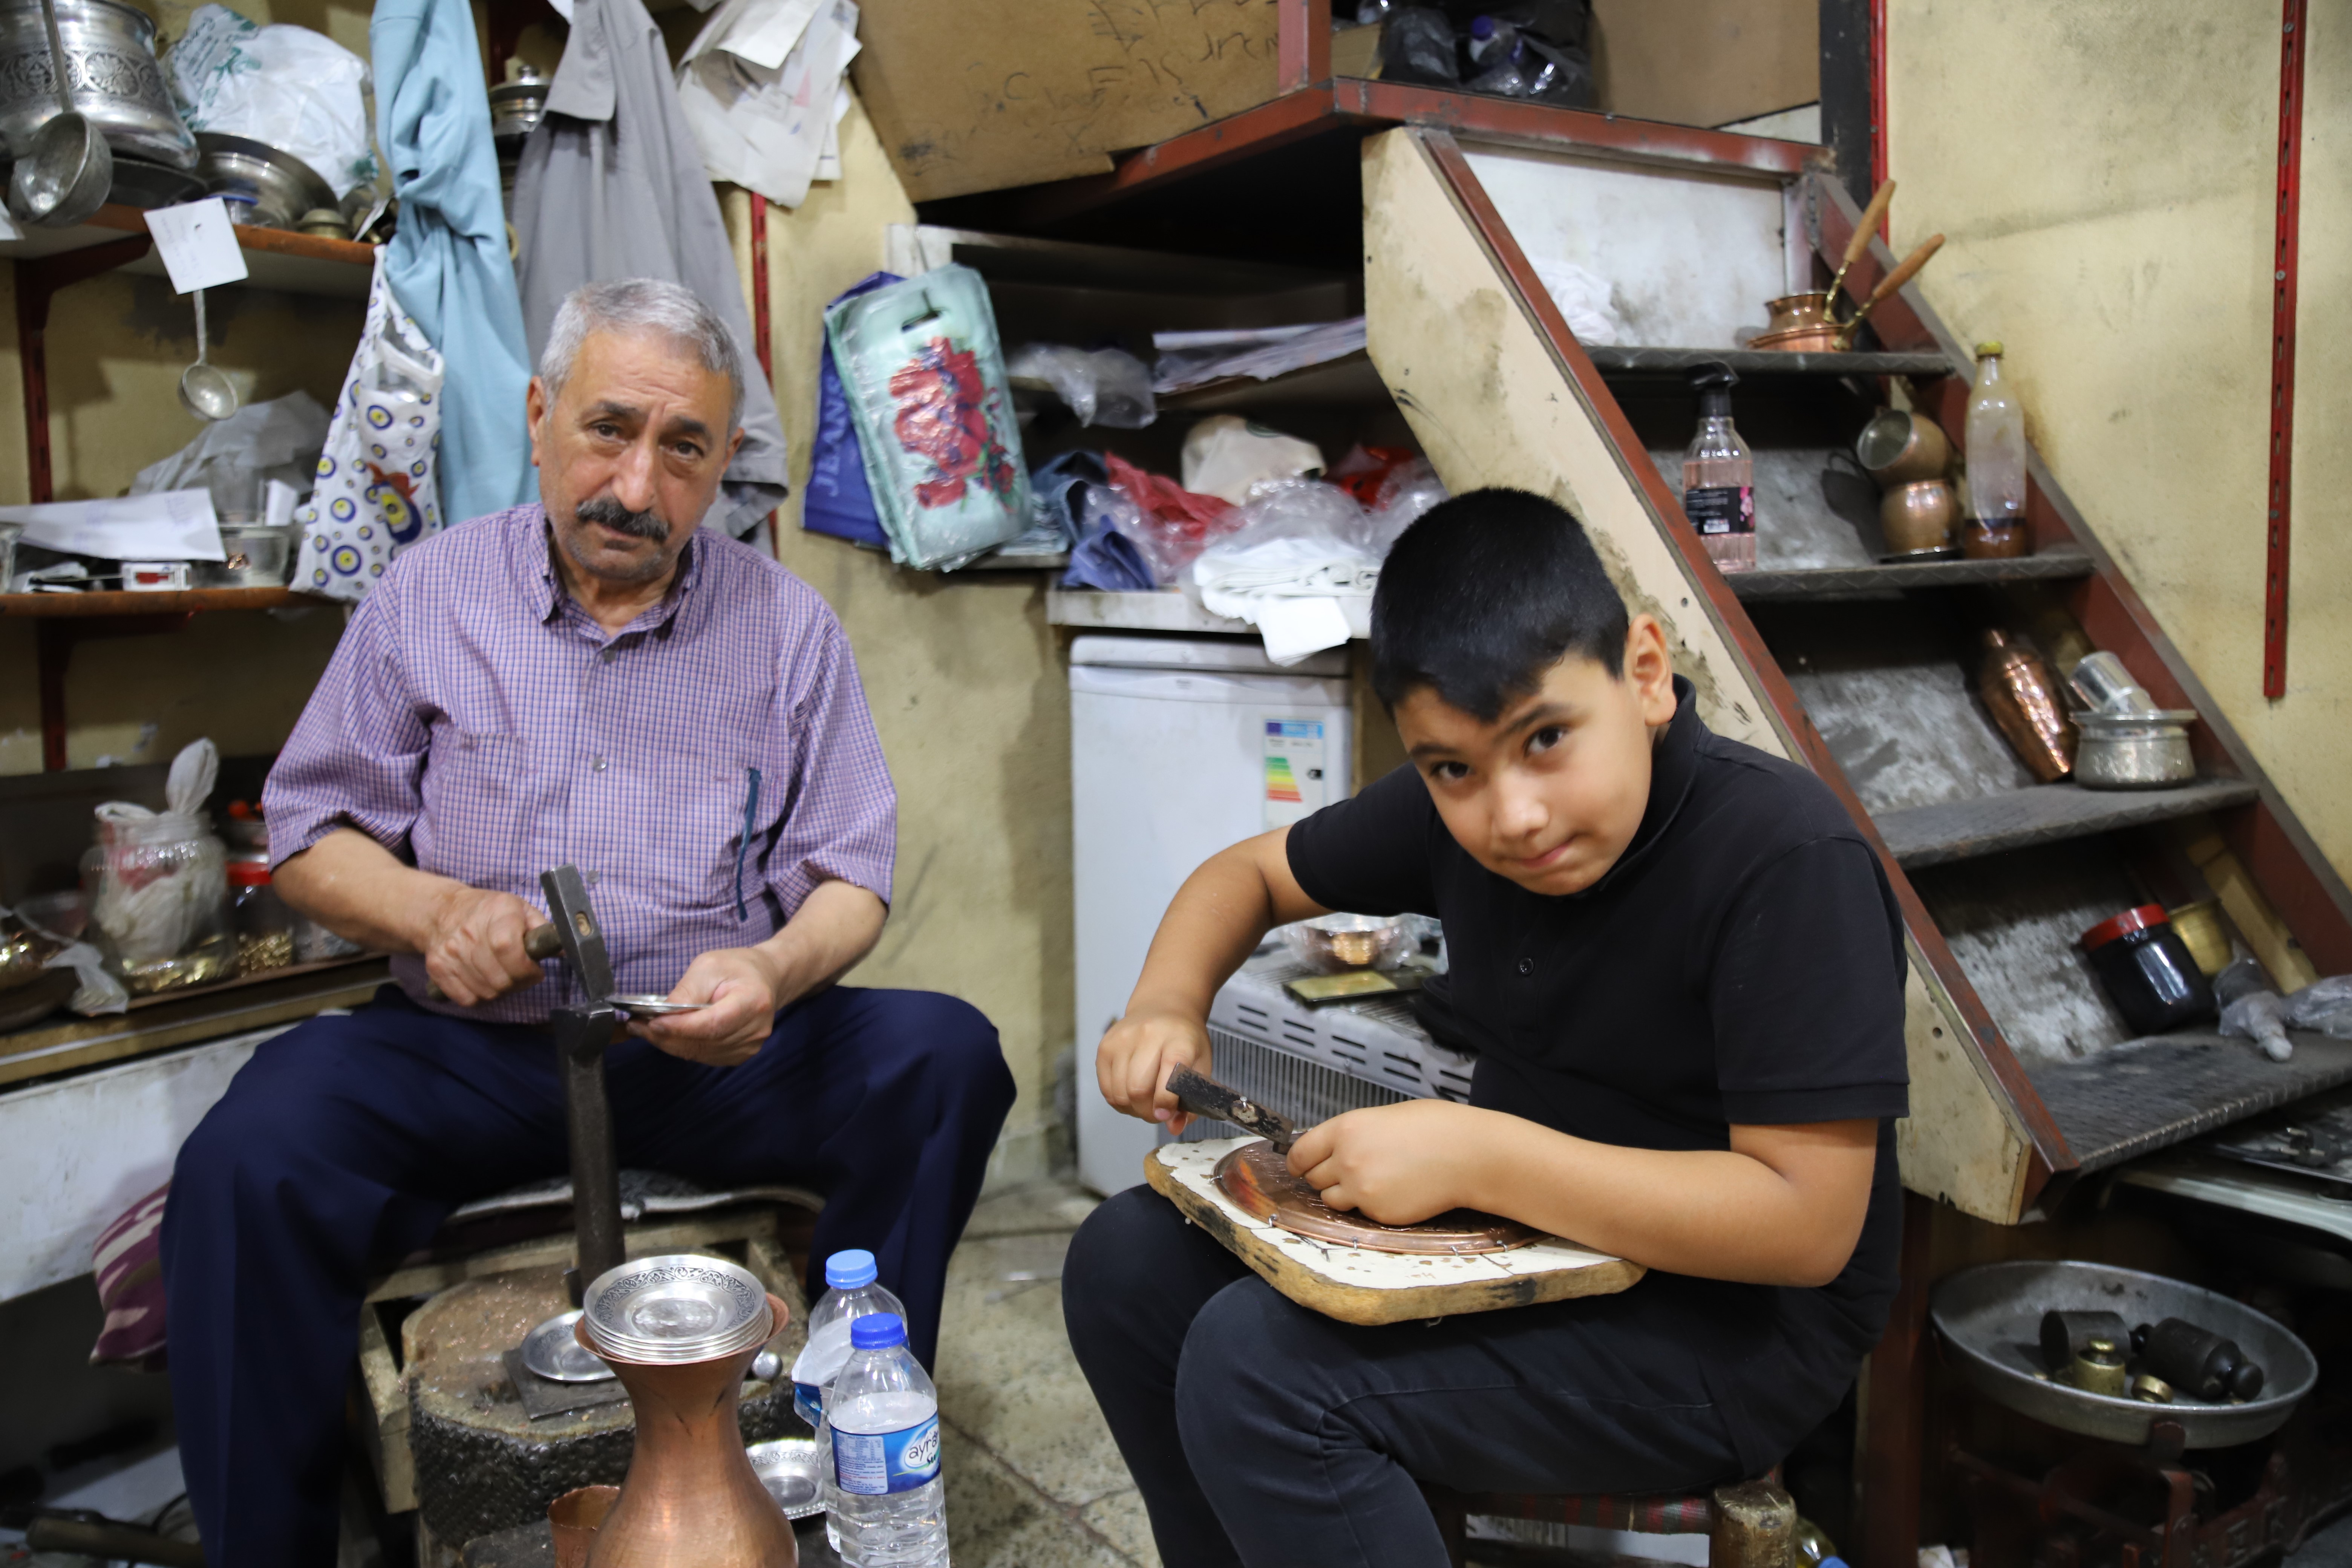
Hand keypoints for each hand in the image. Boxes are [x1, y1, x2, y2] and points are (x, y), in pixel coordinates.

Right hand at [422, 886, 548, 1005]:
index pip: (508, 949)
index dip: (526, 968)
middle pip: (500, 978)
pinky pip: (467, 999)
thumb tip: (566, 950)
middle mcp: (469, 932)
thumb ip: (542, 929)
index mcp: (497, 913)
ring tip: (503, 976)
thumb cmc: (489, 911)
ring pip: (486, 992)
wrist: (443, 911)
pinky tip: (484, 982)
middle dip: (519, 982)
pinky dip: (480, 996)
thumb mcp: (520, 908)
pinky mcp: (438, 969)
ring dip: (501, 991)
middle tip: (522, 975)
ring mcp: (451, 952)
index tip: (535, 969)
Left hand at [629, 946, 782, 1066]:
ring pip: (700, 1053)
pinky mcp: (741, 1055)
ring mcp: (750, 1046)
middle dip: (666, 1036)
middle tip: (637, 1026)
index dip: (680, 1027)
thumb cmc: (736, 967)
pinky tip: (669, 1036)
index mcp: (753, 1001)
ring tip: (647, 1029)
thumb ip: (686, 992)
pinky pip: (705, 1057)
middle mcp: (756, 1029)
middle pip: (704, 1042)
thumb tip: (659, 1015)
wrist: (766, 978)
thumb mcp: (708, 966)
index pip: (713, 1023)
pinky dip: (683, 1048)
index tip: (651, 1022)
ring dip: (670, 1044)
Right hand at [1096, 1009, 1210, 1133]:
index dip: (1166, 1103)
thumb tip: (1175, 1127)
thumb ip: (1192, 1098)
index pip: (1168, 1076)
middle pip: (1137, 1089)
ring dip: (1133, 1109)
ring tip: (1145, 1104)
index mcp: (1178, 1039)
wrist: (1163, 1008)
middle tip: (1158, 1113)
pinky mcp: (1105, 1046)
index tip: (1166, 1115)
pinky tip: (1131, 1096)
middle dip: (1148, 1112)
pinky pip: (1106, 1089)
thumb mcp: (1200, 1065)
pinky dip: (1119, 1101)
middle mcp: (1148, 1035)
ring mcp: (1122, 1040)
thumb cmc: (1185, 1041)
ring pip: (1120, 1093)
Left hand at [1286, 1100, 1499, 1226]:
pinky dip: (1369, 1205)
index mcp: (1345, 1129)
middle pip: (1313, 1178)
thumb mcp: (1383, 1117)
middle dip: (1324, 1176)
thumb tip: (1334, 1148)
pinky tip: (1394, 1190)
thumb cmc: (1433, 1128)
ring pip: (1331, 1200)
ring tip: (1372, 1181)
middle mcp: (1346, 1160)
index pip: (1300, 1153)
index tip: (1298, 1166)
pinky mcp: (1379, 1213)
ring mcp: (1361, 1190)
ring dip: (1343, 1193)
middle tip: (1345, 1171)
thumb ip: (1353, 1134)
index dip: (1297, 1161)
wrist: (1468, 1154)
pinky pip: (1360, 1213)